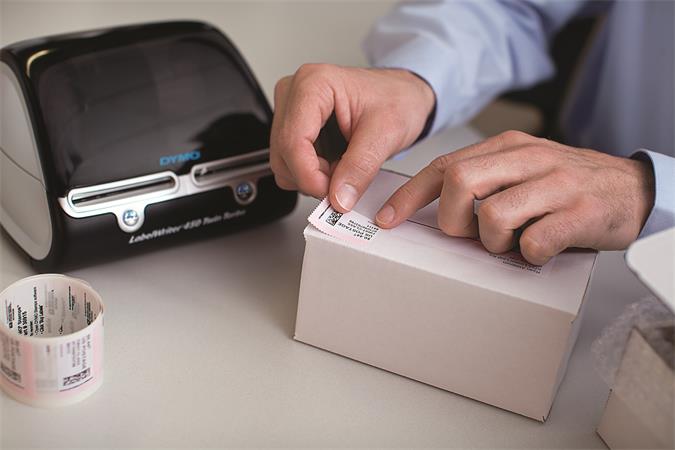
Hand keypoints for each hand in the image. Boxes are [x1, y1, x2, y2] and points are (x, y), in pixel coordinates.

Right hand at [270, 64, 434, 211]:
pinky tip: (333, 164)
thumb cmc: (396, 100)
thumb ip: (360, 168)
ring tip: (343, 167)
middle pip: (282, 154)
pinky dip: (310, 174)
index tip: (331, 194)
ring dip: (311, 178)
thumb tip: (339, 198)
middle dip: (312, 178)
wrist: (401, 96)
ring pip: (282, 162)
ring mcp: (290, 110)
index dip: (309, 176)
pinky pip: (289, 163)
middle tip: (344, 181)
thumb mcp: (385, 134)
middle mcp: (294, 93)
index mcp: (314, 84)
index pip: (292, 141)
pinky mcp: (292, 126)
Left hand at [375, 131, 654, 264]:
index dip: (410, 195)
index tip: (388, 218)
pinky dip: (530, 254)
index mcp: (507, 147)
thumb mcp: (522, 170)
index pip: (445, 166)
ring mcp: (556, 184)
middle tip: (469, 235)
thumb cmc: (567, 185)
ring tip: (513, 242)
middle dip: (452, 219)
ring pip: (494, 215)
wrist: (633, 189)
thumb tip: (434, 207)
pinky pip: (535, 241)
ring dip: (493, 241)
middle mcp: (529, 158)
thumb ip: (484, 180)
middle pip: (460, 181)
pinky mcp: (580, 213)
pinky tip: (540, 249)